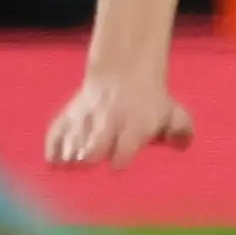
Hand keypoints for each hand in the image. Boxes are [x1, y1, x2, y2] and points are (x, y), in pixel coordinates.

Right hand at [44, 71, 194, 169]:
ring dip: (70, 154)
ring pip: (72, 140)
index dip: (120, 158)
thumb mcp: (173, 112)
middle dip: (90, 156)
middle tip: (90, 161)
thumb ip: (182, 130)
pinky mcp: (69, 116)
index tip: (119, 163)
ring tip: (74, 161)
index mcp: (135, 124)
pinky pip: (55, 133)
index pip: (125, 147)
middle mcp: (109, 122)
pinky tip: (56, 161)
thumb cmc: (152, 103)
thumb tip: (182, 145)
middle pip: (94, 146)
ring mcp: (86, 119)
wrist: (124, 70)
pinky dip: (53, 147)